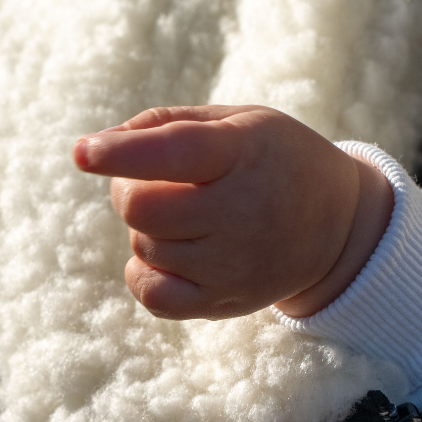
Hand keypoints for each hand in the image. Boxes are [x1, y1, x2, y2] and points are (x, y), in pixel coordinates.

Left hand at [73, 105, 393, 320]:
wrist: (338, 224)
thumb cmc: (274, 158)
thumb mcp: (236, 120)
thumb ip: (165, 124)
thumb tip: (97, 147)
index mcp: (243, 153)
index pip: (174, 154)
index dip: (123, 154)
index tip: (83, 152)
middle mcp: (240, 213)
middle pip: (142, 207)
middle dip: (129, 188)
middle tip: (155, 180)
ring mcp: (233, 264)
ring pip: (144, 247)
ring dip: (147, 227)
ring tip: (186, 214)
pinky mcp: (225, 301)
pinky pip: (153, 296)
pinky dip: (145, 272)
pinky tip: (168, 253)